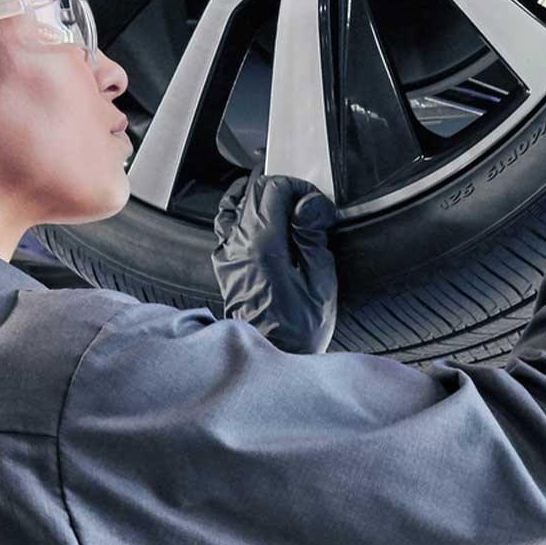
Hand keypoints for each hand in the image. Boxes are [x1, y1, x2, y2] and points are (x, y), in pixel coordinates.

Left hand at [212, 173, 338, 354]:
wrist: (272, 356)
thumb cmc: (299, 330)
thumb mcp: (320, 284)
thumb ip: (312, 237)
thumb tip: (309, 204)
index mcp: (264, 248)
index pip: (273, 190)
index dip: (299, 189)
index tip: (315, 205)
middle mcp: (239, 246)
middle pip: (254, 191)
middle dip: (283, 190)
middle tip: (305, 207)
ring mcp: (228, 254)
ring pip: (236, 202)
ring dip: (261, 198)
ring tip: (285, 209)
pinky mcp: (225, 263)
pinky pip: (227, 223)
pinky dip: (243, 213)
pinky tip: (262, 221)